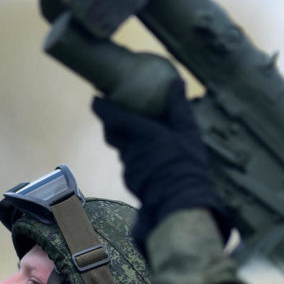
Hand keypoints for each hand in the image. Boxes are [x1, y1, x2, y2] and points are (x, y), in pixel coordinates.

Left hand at [92, 80, 229, 244]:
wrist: (181, 201)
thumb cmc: (187, 164)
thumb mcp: (188, 133)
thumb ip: (179, 107)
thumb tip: (177, 82)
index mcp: (141, 134)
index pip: (112, 116)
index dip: (101, 107)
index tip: (95, 98)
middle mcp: (130, 149)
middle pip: (111, 133)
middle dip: (110, 123)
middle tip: (115, 114)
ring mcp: (128, 167)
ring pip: (122, 150)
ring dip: (127, 142)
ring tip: (138, 135)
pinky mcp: (131, 181)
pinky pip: (130, 165)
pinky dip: (136, 158)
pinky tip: (149, 158)